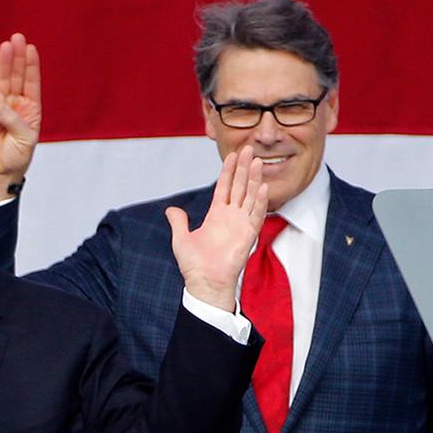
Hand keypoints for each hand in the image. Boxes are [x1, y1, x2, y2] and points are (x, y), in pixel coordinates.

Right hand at [0, 33, 40, 202]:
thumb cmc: (16, 158)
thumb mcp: (25, 138)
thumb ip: (12, 117)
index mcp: (30, 109)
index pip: (31, 82)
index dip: (30, 65)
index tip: (30, 48)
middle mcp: (15, 105)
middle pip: (16, 75)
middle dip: (17, 57)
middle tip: (17, 38)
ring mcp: (0, 107)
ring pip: (2, 81)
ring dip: (4, 63)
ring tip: (6, 46)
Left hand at [166, 146, 267, 311]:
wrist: (204, 284)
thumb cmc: (194, 266)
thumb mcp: (181, 239)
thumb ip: (178, 222)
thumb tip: (171, 209)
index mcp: (216, 216)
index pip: (224, 187)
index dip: (228, 171)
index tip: (233, 155)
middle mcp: (231, 217)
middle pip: (239, 187)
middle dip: (244, 168)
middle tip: (249, 149)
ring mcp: (241, 225)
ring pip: (250, 197)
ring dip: (254, 179)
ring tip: (257, 162)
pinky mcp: (248, 235)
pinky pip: (256, 215)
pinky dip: (260, 201)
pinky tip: (262, 186)